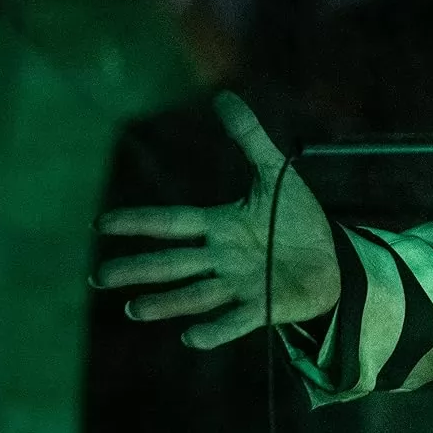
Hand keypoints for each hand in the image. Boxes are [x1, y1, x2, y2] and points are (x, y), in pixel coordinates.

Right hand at [92, 91, 340, 348]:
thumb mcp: (274, 173)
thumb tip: (223, 95)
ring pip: (196, 295)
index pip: (172, 222)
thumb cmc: (296, 219)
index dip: (139, 222)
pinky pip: (236, 320)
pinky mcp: (265, 307)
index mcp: (219, 225)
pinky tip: (190, 337)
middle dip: (138, 269)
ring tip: (133, 309)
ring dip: (166, 303)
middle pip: (173, 263)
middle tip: (99, 276)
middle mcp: (222, 258)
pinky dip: (214, 329)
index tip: (100, 224)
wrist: (333, 258)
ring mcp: (241, 285)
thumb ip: (248, 137)